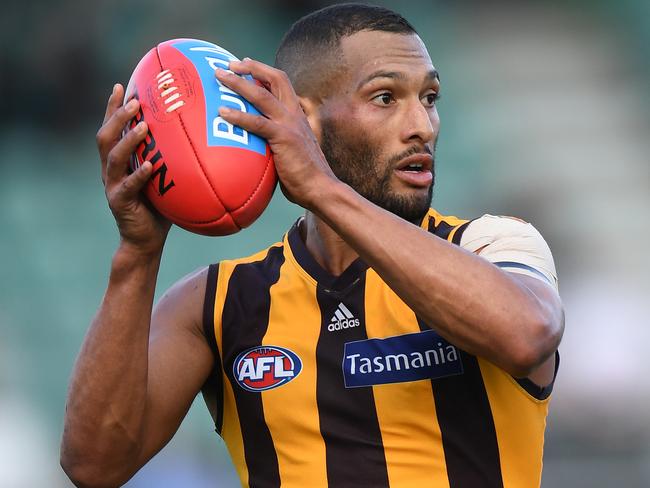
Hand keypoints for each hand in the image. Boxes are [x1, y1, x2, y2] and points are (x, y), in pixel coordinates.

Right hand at [96, 84, 170, 255]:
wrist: (145, 241)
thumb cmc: (160, 207)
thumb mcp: (165, 178)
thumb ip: (172, 158)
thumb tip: (201, 136)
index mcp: (118, 161)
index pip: (111, 128)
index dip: (113, 107)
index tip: (121, 85)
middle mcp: (111, 170)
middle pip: (106, 136)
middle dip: (117, 116)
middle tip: (135, 101)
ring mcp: (113, 186)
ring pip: (114, 157)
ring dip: (128, 139)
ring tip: (144, 125)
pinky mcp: (119, 203)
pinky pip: (129, 186)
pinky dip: (139, 175)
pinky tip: (150, 165)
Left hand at [215, 59, 337, 208]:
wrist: (320, 188)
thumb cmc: (304, 176)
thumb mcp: (291, 150)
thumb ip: (276, 140)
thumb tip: (256, 143)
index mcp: (297, 115)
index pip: (282, 83)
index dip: (263, 71)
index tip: (245, 64)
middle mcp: (294, 114)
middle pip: (276, 78)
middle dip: (252, 67)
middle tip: (229, 64)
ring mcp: (289, 124)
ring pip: (262, 95)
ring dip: (238, 83)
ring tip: (219, 76)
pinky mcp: (283, 138)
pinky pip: (257, 122)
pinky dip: (238, 115)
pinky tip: (222, 112)